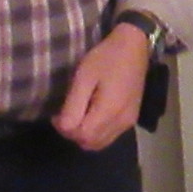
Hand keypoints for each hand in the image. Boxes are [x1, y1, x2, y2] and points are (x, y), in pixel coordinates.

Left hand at [54, 24, 151, 151]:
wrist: (134, 47)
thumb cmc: (106, 58)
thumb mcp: (83, 77)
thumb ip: (73, 105)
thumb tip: (63, 126)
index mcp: (108, 111)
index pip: (80, 135)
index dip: (64, 128)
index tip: (57, 112)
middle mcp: (121, 123)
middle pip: (89, 143)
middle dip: (73, 134)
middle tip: (65, 114)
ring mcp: (128, 123)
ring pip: (99, 144)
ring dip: (84, 135)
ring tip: (78, 115)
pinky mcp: (131, 120)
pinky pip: (109, 137)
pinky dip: (96, 133)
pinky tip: (92, 116)